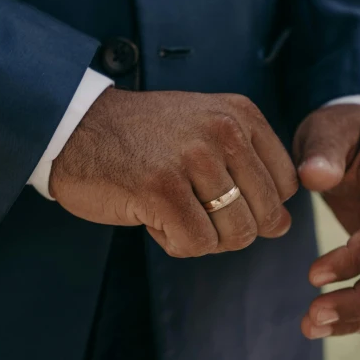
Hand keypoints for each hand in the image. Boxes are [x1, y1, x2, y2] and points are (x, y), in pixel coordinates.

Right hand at [51, 88, 297, 256]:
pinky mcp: (161, 188)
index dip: (258, 206)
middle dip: (231, 229)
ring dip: (201, 237)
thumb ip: (248, 171)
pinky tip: (151, 218)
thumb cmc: (141, 139)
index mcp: (241, 115)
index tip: (218, 198)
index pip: (287, 185)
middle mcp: (224, 131)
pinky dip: (174, 243)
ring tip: (169, 209)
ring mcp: (193, 158)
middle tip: (192, 212)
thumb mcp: (205, 132)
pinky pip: (195, 243)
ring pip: (235, 233)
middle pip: (265, 215)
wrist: (73, 128)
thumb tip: (283, 225)